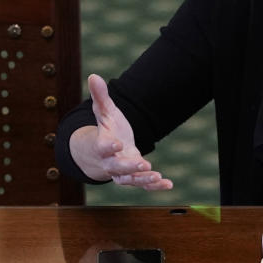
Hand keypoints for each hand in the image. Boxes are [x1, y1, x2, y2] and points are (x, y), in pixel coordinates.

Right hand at [77, 74, 172, 189]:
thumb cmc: (106, 129)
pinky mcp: (133, 178)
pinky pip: (142, 185)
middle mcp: (110, 162)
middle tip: (142, 165)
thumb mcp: (104, 112)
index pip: (102, 147)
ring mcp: (121, 172)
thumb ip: (100, 96)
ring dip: (143, 180)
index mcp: (101, 145)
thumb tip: (93, 76)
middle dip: (129, 167)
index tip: (116, 144)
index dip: (108, 147)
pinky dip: (154, 186)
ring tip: (158, 176)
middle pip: (116, 168)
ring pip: (130, 180)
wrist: (106, 151)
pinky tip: (168, 184)